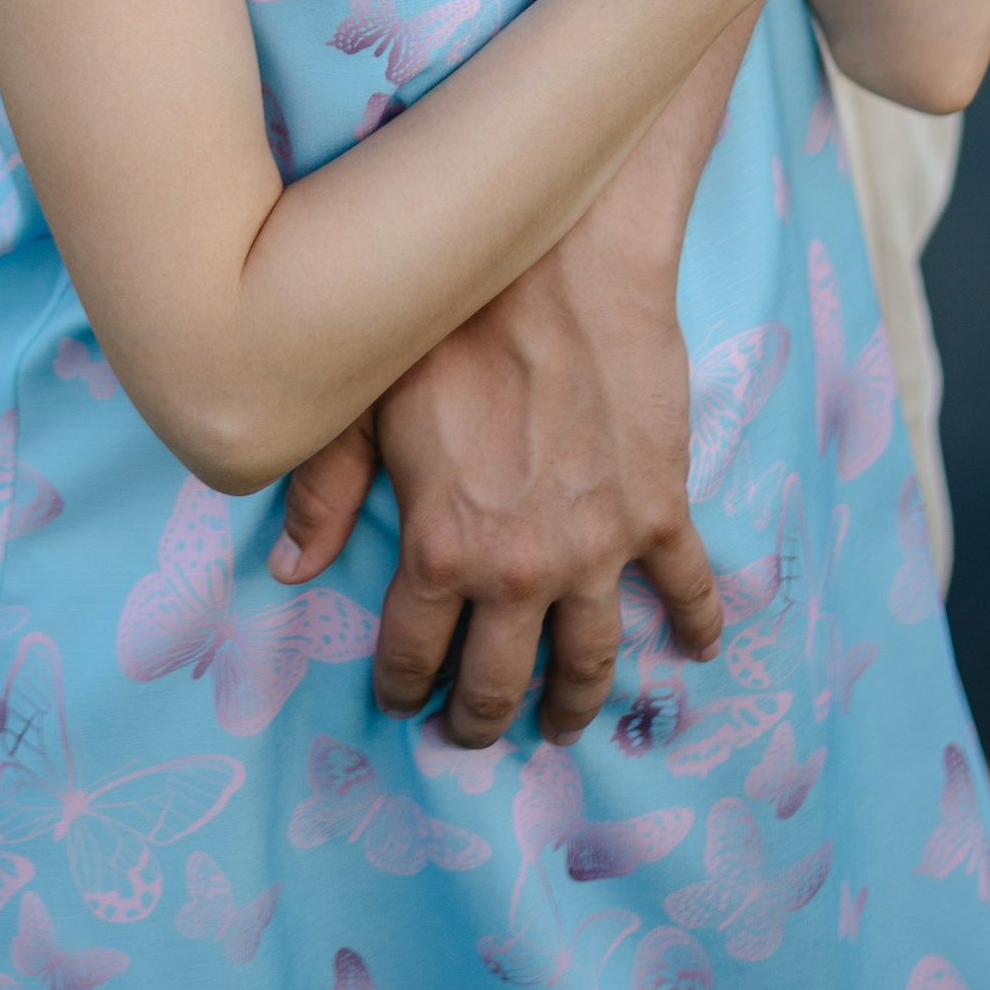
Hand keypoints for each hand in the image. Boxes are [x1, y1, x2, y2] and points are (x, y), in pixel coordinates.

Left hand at [266, 241, 720, 747]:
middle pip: (501, 680)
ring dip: (574, 702)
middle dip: (482, 718)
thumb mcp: (365, 397)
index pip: (414, 652)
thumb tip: (293, 568)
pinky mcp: (659, 510)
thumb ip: (327, 488)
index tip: (403, 700)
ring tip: (562, 723)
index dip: (404, 686)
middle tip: (474, 733)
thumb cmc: (451, 313)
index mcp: (441, 548)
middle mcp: (520, 569)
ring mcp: (598, 547)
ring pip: (589, 659)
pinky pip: (687, 588)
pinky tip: (697, 653)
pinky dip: (696, 627)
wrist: (564, 256)